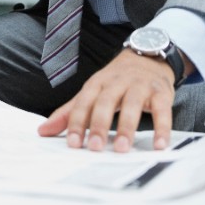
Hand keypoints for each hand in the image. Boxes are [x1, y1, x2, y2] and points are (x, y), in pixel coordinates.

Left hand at [37, 50, 175, 152]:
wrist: (148, 56)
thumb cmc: (116, 81)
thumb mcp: (92, 92)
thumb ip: (69, 112)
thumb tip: (42, 131)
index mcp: (97, 83)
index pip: (83, 102)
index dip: (76, 122)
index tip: (73, 144)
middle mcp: (117, 82)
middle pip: (105, 101)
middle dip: (99, 124)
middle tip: (95, 148)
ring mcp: (140, 86)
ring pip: (132, 104)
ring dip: (127, 127)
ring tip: (122, 149)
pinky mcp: (161, 92)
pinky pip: (162, 110)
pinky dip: (162, 127)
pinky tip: (159, 144)